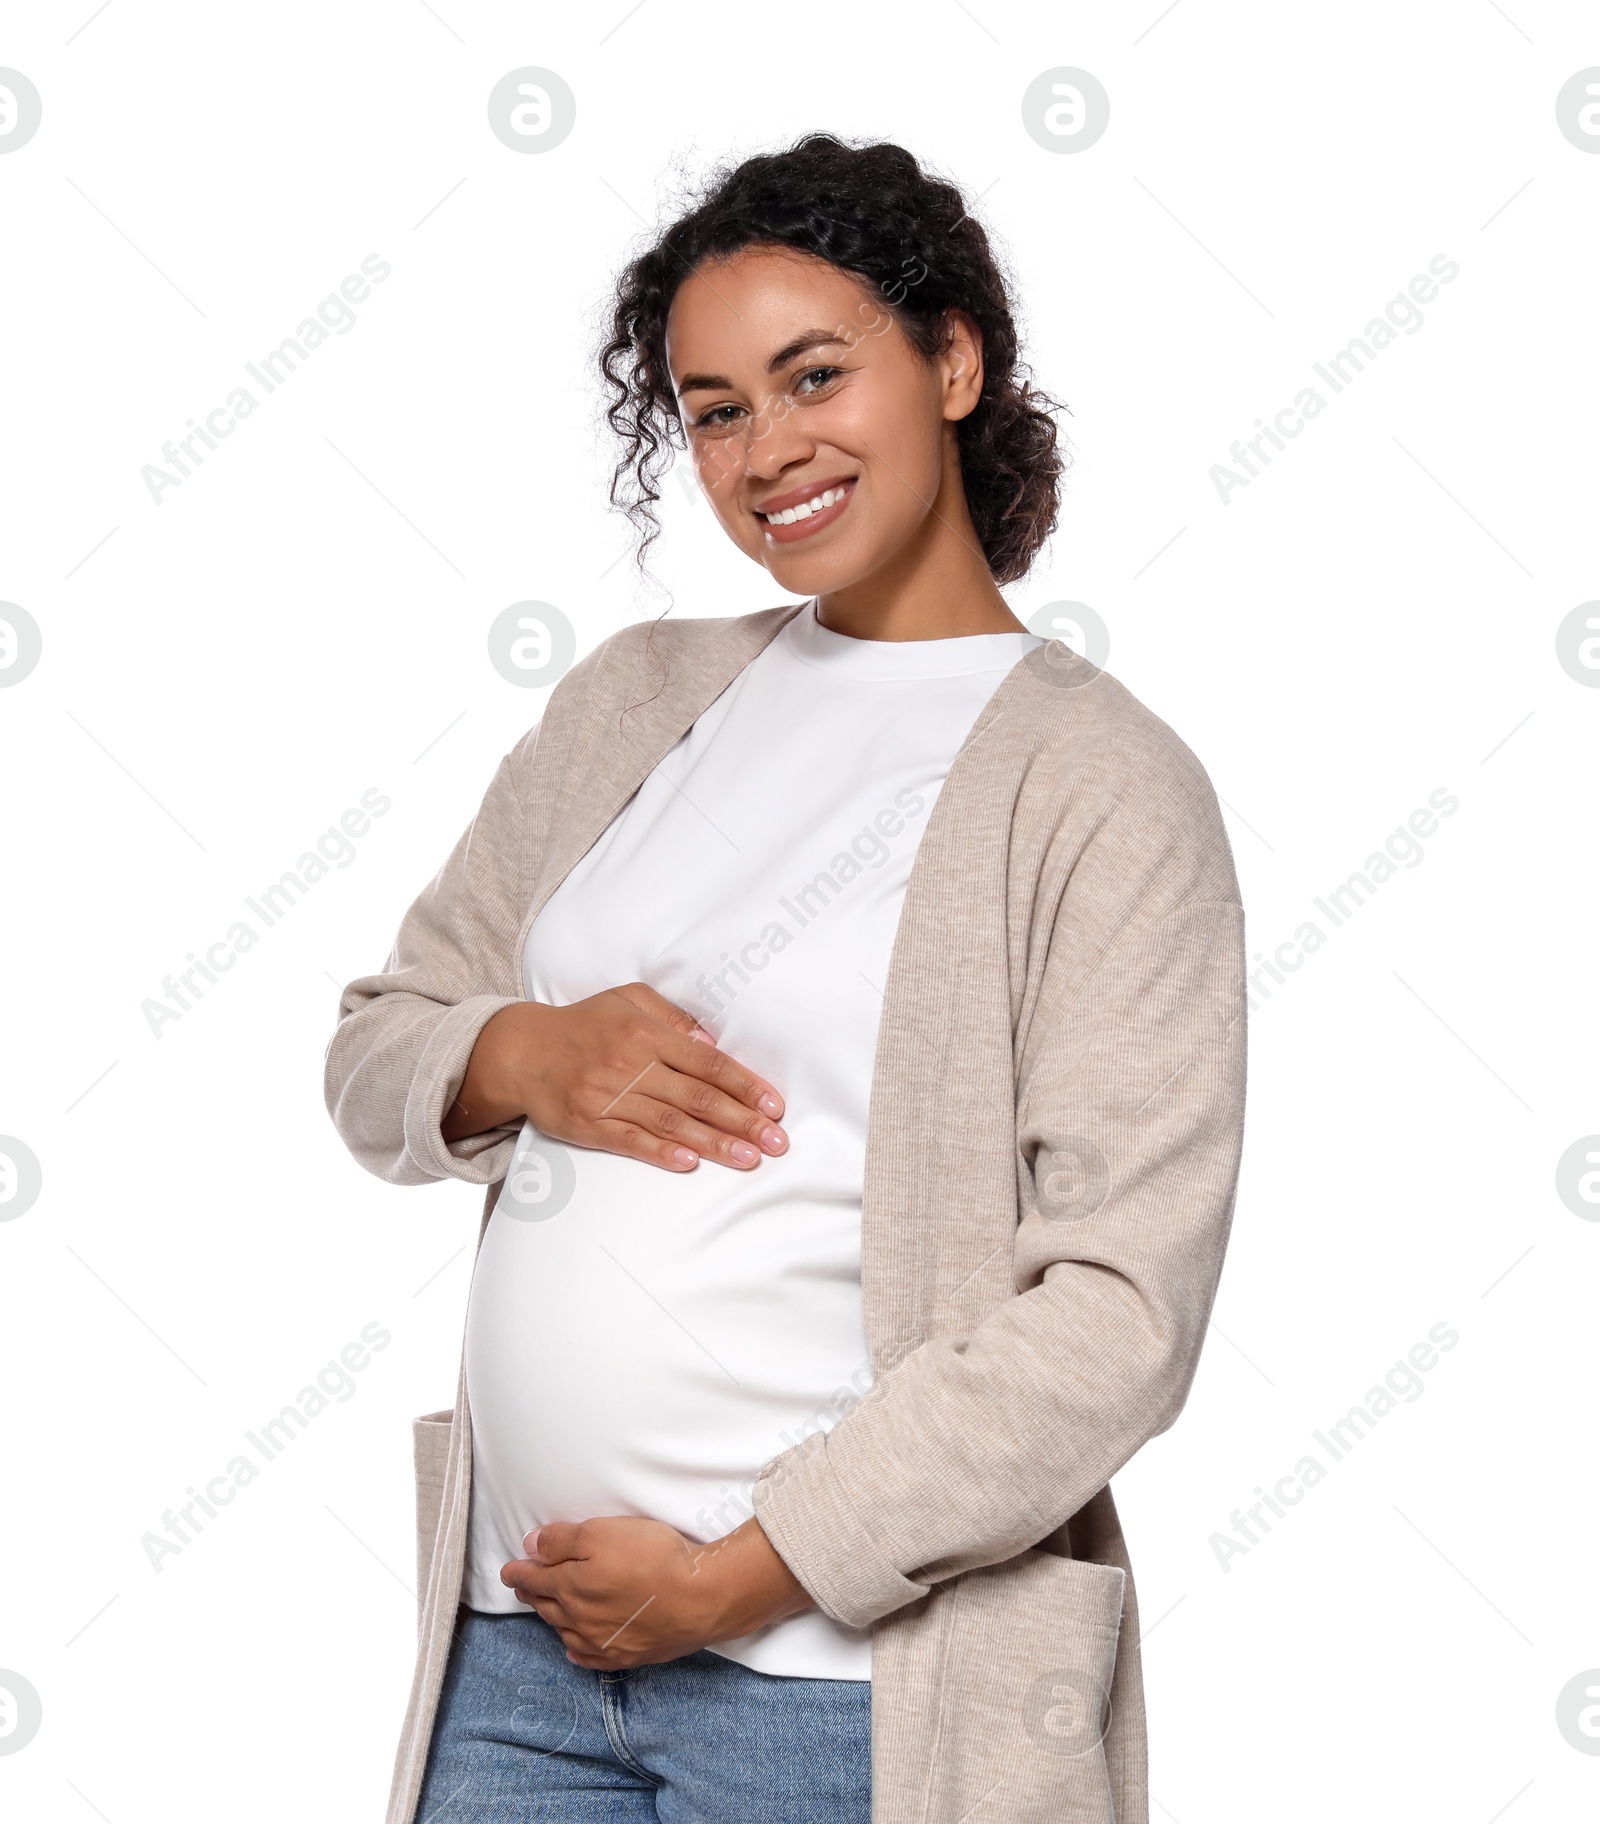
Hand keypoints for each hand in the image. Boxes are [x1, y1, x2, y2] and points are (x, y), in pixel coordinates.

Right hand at [442, 982, 787, 1171]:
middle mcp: (630, 1063)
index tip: (774, 1106)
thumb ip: (673, 1016)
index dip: (745, 1085)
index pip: (708, 1063)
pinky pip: (630, 1141)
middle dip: (742, 1121)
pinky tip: (690, 1162)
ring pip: (671, 1122)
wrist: (522, 1052)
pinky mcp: (589, 1124)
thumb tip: (713, 1042)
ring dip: (714, 1143)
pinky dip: (661, 1152)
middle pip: (697, 1097)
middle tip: (777, 1142)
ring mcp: (608, 1096)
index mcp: (646, 1032)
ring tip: (749, 1159)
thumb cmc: (585, 1024)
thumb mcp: (629, 1000)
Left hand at [501, 1514, 813, 1668]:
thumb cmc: (652, 1557)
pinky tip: (575, 1649)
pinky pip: (591, 1657)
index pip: (534, 1580)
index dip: (518, 1572)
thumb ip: (561, 1541)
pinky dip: (578, 1651)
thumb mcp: (602, 1533)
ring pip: (566, 1631)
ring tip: (547, 1610)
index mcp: (569, 1588)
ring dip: (553, 1619)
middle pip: (547, 1606)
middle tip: (523, 1587)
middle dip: (533, 1594)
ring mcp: (604, 1642)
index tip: (508, 1571)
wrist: (699, 1597)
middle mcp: (579, 1621)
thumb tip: (529, 1548)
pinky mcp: (629, 1655)